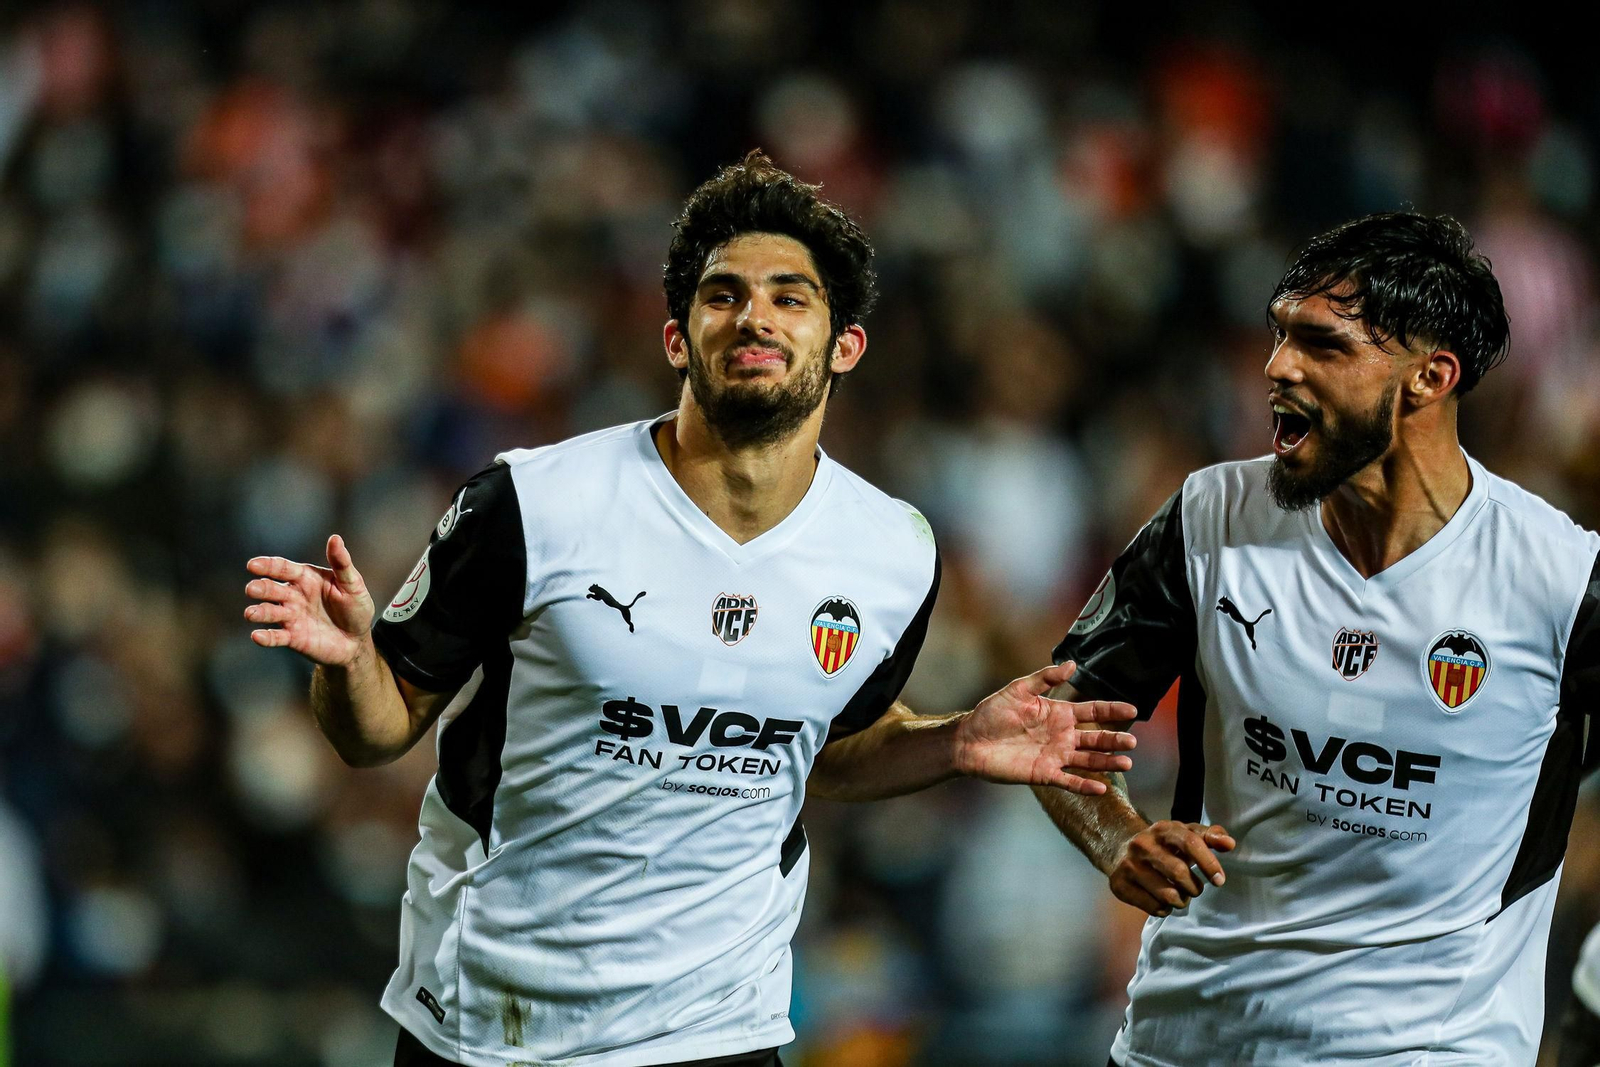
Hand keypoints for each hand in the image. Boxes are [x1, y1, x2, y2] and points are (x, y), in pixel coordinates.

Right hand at [244, 535, 376, 666]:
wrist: (357, 640)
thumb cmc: (355, 608)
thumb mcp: (352, 584)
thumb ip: (341, 563)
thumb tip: (335, 538)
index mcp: (306, 579)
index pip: (283, 568)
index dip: (268, 566)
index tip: (252, 565)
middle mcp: (293, 596)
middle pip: (272, 589)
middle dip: (261, 588)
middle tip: (252, 589)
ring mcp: (291, 617)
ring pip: (269, 612)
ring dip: (259, 612)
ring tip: (250, 614)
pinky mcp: (292, 638)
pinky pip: (275, 637)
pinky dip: (265, 637)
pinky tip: (257, 636)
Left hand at [952, 661, 1137, 794]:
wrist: (969, 740)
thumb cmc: (991, 713)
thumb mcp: (1018, 689)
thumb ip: (1045, 678)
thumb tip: (1072, 664)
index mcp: (1059, 714)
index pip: (1093, 711)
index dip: (1112, 710)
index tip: (1132, 709)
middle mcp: (1062, 736)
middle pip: (1096, 738)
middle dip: (1115, 740)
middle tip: (1132, 742)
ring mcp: (1055, 756)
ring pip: (1088, 760)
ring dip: (1107, 762)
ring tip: (1126, 763)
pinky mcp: (1044, 774)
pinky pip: (1069, 781)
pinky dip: (1085, 786)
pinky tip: (1101, 788)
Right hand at [1109, 821, 1235, 916]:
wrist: (1119, 847)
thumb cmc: (1163, 844)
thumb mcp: (1184, 834)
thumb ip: (1210, 836)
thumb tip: (1230, 844)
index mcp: (1163, 829)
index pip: (1190, 843)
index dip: (1208, 863)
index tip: (1220, 880)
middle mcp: (1142, 845)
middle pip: (1179, 873)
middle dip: (1194, 887)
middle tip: (1195, 888)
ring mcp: (1129, 866)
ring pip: (1167, 895)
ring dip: (1181, 901)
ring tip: (1180, 895)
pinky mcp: (1120, 885)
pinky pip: (1153, 907)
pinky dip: (1164, 909)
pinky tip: (1162, 899)